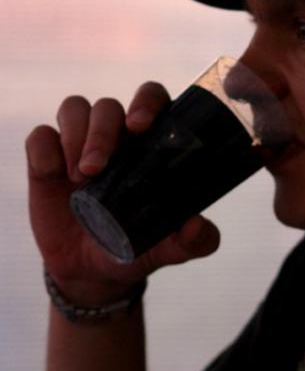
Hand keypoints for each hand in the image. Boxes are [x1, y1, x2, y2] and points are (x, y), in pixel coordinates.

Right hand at [25, 81, 220, 305]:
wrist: (94, 272)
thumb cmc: (140, 246)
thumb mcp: (172, 249)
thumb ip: (195, 241)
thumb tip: (198, 227)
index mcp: (152, 143)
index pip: (151, 98)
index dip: (146, 101)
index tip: (140, 125)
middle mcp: (117, 136)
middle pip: (108, 107)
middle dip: (102, 131)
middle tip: (97, 167)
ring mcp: (80, 145)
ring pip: (74, 109)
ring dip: (75, 137)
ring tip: (81, 176)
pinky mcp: (48, 161)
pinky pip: (40, 137)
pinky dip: (45, 149)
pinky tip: (53, 173)